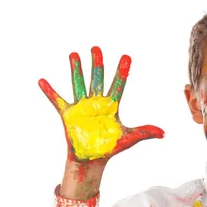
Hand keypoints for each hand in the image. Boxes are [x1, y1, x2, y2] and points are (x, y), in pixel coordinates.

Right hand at [39, 46, 163, 161]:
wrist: (92, 159)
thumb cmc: (110, 147)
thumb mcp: (129, 138)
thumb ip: (145, 132)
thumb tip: (164, 133)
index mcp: (112, 106)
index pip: (119, 85)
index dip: (122, 72)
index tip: (126, 57)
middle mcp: (96, 103)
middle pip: (97, 79)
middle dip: (97, 64)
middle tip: (97, 48)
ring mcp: (81, 107)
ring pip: (79, 84)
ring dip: (76, 70)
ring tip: (74, 54)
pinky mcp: (68, 115)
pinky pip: (57, 100)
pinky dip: (50, 92)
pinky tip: (42, 81)